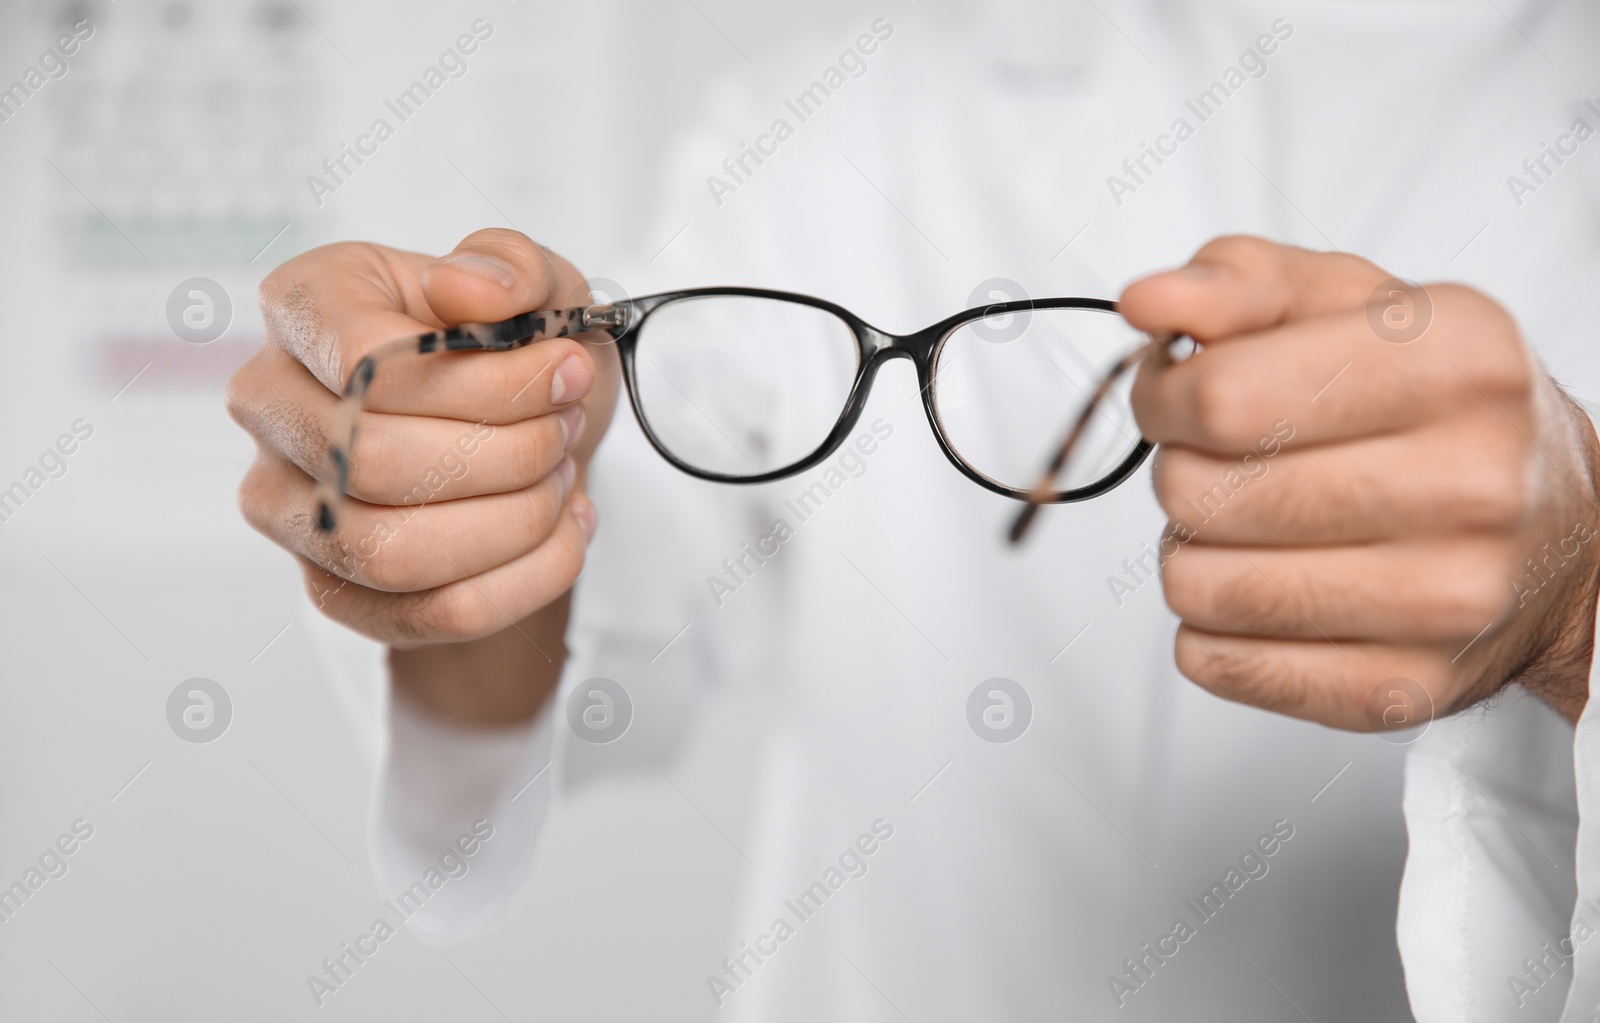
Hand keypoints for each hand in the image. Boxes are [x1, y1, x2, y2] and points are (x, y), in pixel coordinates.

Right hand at [227, 229, 619, 655]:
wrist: (527, 433)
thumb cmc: (514, 350)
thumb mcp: (537, 283)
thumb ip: (510, 266)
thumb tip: (469, 291)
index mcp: (307, 305)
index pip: (367, 364)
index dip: (486, 381)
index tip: (564, 370)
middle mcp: (270, 403)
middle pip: (377, 463)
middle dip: (510, 452)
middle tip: (567, 427)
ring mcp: (288, 505)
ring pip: (394, 553)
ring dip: (514, 521)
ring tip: (561, 480)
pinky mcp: (334, 587)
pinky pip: (432, 612)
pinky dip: (525, 578)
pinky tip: (565, 531)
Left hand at [1122, 236, 1599, 729]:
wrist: (1564, 535)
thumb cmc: (1440, 408)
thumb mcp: (1358, 305)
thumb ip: (1242, 283)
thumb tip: (1147, 301)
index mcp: (1459, 362)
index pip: (1223, 396)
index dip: (1163, 396)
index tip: (1173, 396)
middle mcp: (1470, 485)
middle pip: (1199, 493)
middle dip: (1180, 471)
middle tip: (1224, 463)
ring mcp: (1443, 601)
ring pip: (1198, 587)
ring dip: (1192, 551)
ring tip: (1248, 527)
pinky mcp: (1403, 690)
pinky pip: (1217, 664)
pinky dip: (1212, 627)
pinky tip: (1267, 588)